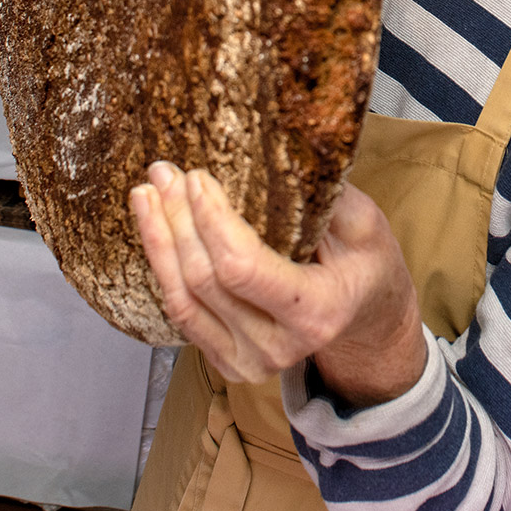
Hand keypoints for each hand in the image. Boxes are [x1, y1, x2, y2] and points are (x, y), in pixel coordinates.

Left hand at [130, 162, 426, 406]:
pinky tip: (154, 228)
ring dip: (158, 241)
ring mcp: (248, 362)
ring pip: (182, 300)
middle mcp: (277, 347)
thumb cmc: (365, 265)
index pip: (243, 268)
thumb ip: (329, 195)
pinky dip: (162, 267)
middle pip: (205, 281)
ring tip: (145, 194)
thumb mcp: (366, 225)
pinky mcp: (225, 361)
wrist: (365, 321)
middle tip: (164, 171)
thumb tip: (288, 149)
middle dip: (177, 220)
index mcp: (316, 312)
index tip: (198, 177)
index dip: (212, 221)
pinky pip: (181, 313)